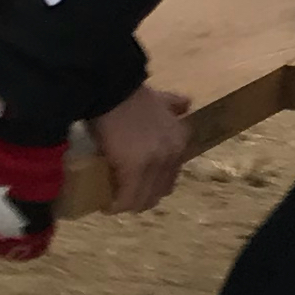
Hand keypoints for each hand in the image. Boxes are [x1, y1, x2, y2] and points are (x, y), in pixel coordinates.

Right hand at [92, 83, 190, 213]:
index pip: (171, 175)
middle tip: (124, 196)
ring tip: (114, 202)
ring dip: (129, 204)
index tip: (137, 184)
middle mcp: (173, 155)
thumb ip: (174, 104)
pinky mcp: (134, 171)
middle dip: (143, 197)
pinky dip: (116, 206)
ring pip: (144, 199)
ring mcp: (155, 164)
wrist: (113, 88)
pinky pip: (127, 199)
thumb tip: (187, 103)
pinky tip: (107, 206)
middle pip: (159, 191)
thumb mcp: (161, 98)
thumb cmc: (132, 95)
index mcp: (180, 140)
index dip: (154, 183)